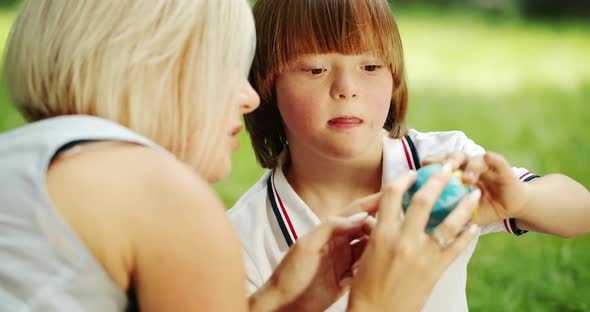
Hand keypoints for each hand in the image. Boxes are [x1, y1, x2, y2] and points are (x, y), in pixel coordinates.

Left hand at [251, 194, 379, 311]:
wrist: (283, 305)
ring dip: (375, 251)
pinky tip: (363, 275)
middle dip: (379, 229)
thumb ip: (331, 227)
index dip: (374, 202)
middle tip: (387, 236)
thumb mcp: (307, 245)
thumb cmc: (289, 274)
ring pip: (370, 249)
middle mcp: (339, 243)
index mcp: (329, 230)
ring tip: (373, 259)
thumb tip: (359, 216)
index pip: (356, 211)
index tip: (394, 194)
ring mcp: (344, 261)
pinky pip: (366, 269)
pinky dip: (369, 270)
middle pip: (367, 228)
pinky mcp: (348, 279)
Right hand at [347, 170, 479, 311]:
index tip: (412, 172)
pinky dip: (466, 235)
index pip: (392, 195)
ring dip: (464, 205)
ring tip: (474, 194)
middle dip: (439, 180)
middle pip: (424, 201)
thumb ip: (378, 232)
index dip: (403, 179)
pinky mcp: (435, 271)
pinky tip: (473, 227)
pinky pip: (456, 249)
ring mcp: (422, 256)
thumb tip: (383, 215)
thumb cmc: (365, 286)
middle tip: (449, 169)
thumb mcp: (367, 253)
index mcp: (381, 234)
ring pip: (449, 223)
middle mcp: (403, 241)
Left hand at [423, 152, 529, 224]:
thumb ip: (446, 215)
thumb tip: (420, 226)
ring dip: (468, 166)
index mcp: (455, 176)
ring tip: (466, 179)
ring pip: (472, 158)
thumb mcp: (462, 215)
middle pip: (453, 158)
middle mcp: (467, 167)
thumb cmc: (482, 210)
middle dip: (444, 161)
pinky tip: (488, 158)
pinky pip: (496, 160)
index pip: (439, 166)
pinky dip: (492, 158)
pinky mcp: (502, 168)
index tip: (418, 170)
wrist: (511, 208)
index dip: (429, 166)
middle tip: (439, 169)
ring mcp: (484, 166)